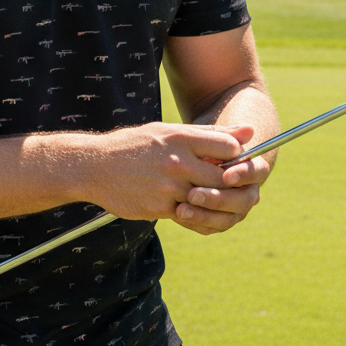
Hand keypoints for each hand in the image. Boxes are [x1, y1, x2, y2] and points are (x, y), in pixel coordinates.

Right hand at [81, 122, 244, 222]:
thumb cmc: (135, 146)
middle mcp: (177, 162)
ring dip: (213, 198)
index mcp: (180, 138)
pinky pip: (188, 213)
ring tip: (207, 191)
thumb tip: (251, 131)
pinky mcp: (160, 208)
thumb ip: (211, 134)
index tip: (231, 159)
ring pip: (208, 198)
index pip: (228, 147)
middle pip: (223, 177)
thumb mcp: (169, 131)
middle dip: (231, 181)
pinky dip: (192, 209)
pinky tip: (184, 201)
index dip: (236, 155)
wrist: (95, 166)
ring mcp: (169, 187)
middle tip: (230, 181)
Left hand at [173, 124, 270, 234]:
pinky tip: (176, 215)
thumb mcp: (208, 136)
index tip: (226, 175)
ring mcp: (233, 209)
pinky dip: (195, 223)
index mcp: (251, 168)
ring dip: (204, 216)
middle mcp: (246, 191)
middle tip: (193, 194)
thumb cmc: (204, 143)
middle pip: (242, 201)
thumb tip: (248, 129)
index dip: (244, 175)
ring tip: (181, 209)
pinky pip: (210, 227)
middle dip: (218, 199)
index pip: (258, 172)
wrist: (190, 158)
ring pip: (226, 219)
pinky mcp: (217, 221)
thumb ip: (226, 135)